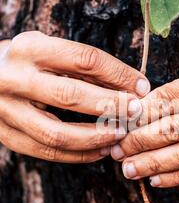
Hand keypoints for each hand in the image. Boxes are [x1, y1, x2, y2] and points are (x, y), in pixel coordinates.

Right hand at [0, 31, 149, 162]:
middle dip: (110, 106)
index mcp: (29, 48)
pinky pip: (47, 152)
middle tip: (135, 112)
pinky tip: (100, 150)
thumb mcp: (49, 50)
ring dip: (95, 137)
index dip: (119, 74)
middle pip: (70, 96)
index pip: (84, 59)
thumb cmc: (26, 63)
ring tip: (120, 135)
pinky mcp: (6, 135)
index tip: (141, 86)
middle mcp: (14, 78)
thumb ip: (83, 67)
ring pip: (57, 133)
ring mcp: (5, 110)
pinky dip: (78, 155)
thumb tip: (130, 86)